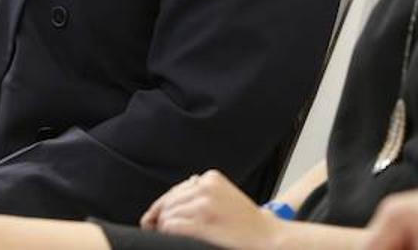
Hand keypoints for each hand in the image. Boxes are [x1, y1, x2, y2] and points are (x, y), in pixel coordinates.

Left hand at [139, 170, 284, 249]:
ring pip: (168, 212)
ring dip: (162, 225)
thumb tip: (175, 197)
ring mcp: (203, 204)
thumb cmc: (246, 223)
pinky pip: (172, 225)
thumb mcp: (225, 196)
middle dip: (158, 215)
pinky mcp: (201, 222)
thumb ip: (203, 192)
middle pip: (170, 200)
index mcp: (210, 179)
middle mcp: (205, 187)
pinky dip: (166, 232)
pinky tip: (167, 236)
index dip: (162, 205)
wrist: (267, 238)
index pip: (177, 190)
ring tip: (160, 233)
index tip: (152, 216)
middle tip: (150, 226)